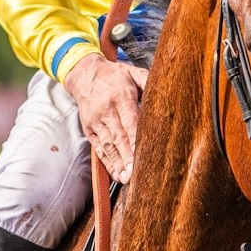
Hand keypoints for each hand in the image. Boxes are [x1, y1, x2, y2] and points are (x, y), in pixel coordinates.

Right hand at [63, 53, 149, 182]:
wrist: (83, 74)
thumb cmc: (114, 76)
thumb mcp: (132, 72)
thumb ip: (148, 80)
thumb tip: (167, 86)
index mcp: (121, 97)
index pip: (130, 120)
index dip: (136, 138)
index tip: (143, 153)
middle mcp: (107, 111)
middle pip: (119, 137)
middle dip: (128, 156)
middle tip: (136, 173)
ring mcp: (96, 122)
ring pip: (108, 146)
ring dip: (118, 163)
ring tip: (127, 178)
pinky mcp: (90, 130)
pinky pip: (99, 148)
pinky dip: (107, 163)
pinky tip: (116, 174)